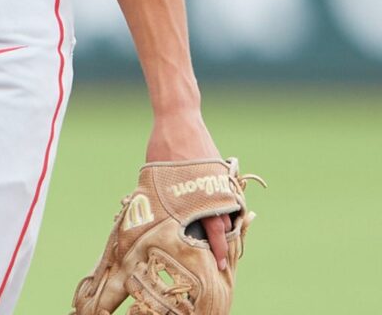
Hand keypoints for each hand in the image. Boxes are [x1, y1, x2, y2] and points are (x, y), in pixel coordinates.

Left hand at [145, 109, 233, 271]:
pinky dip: (221, 205)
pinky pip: (225, 194)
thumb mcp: (155, 178)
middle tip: (219, 261)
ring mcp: (220, 179)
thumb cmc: (163, 148)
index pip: (214, 230)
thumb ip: (160, 200)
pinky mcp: (220, 170)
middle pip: (224, 223)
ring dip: (222, 224)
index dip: (218, 249)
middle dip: (222, 242)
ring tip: (216, 240)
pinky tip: (213, 213)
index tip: (221, 265)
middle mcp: (215, 188)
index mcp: (199, 194)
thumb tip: (154, 222)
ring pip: (227, 210)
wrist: (179, 118)